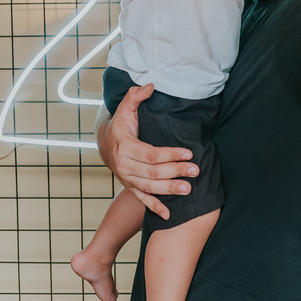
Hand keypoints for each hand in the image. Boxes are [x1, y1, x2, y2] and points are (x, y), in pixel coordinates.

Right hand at [96, 83, 197, 217]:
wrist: (105, 144)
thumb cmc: (120, 125)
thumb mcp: (124, 108)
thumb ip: (135, 96)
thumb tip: (150, 86)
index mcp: (125, 146)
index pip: (151, 153)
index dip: (170, 154)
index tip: (188, 153)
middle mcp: (124, 165)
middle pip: (153, 171)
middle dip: (175, 172)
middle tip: (195, 171)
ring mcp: (127, 178)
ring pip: (150, 187)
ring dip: (169, 190)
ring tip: (188, 189)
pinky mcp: (130, 187)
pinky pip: (142, 199)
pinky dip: (155, 208)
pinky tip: (169, 215)